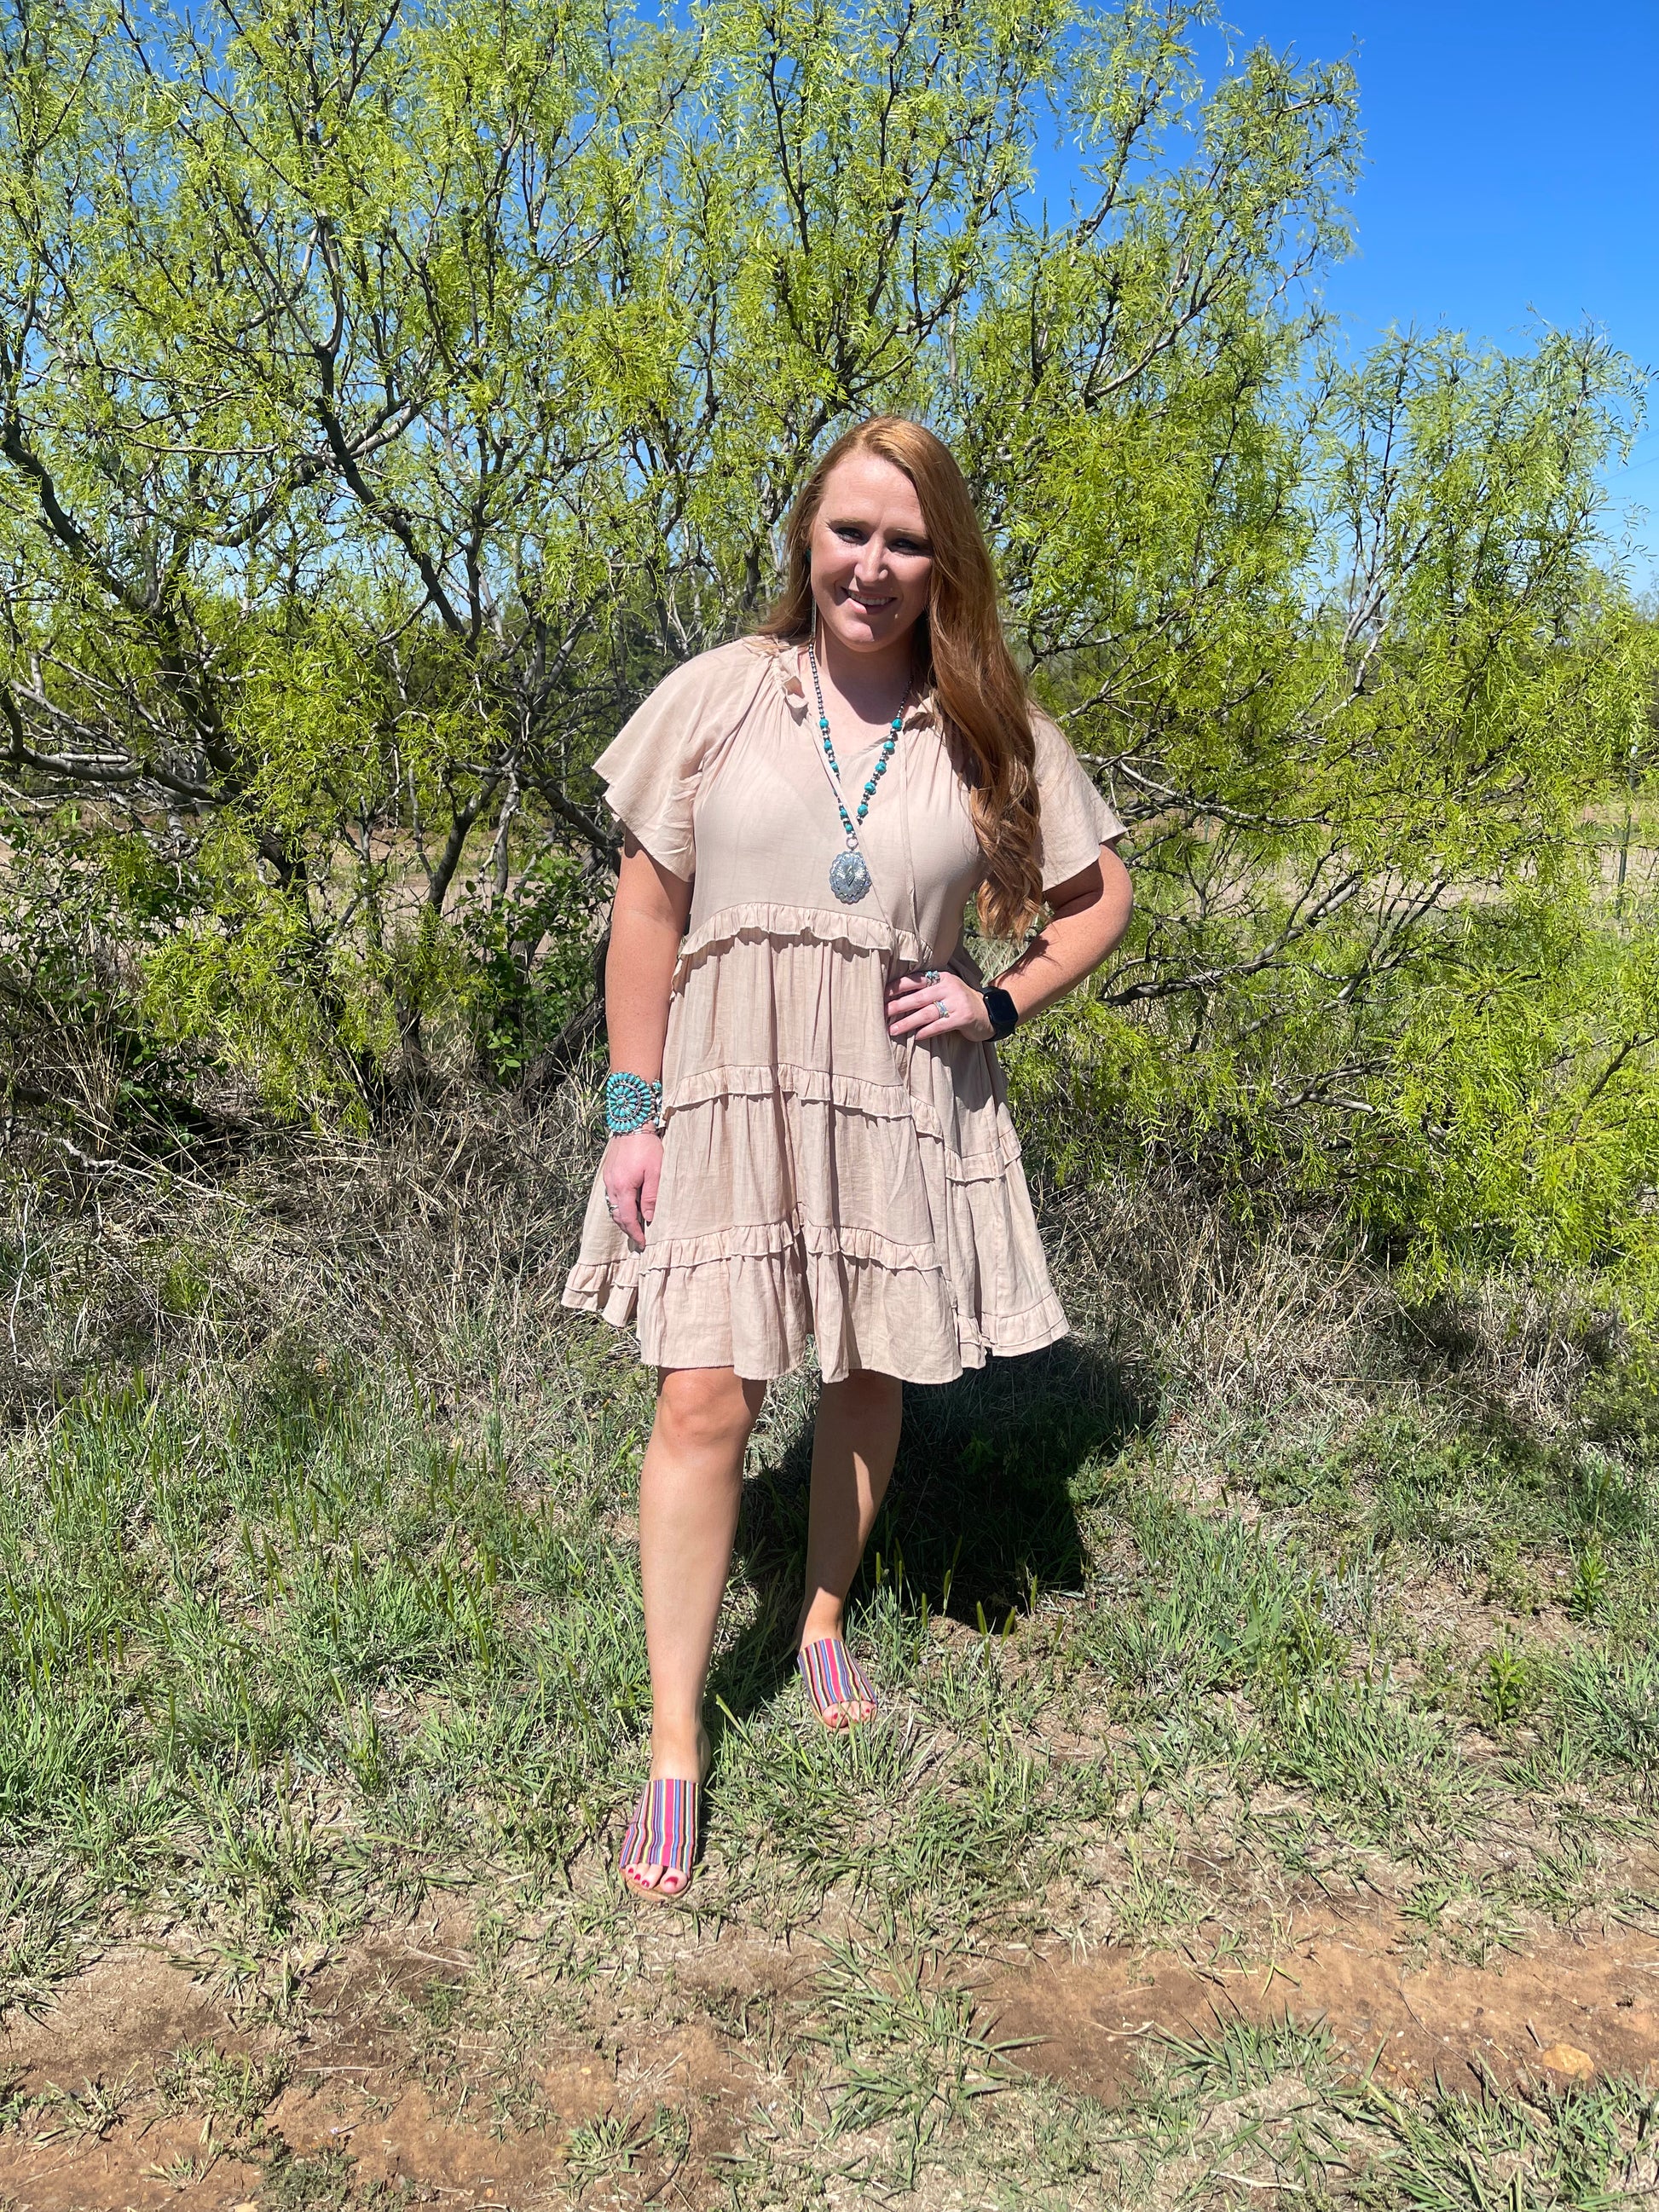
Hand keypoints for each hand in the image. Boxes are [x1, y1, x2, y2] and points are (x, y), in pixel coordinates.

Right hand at [603, 1127, 662, 1249]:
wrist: (632, 1124)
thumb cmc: (647, 1147)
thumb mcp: (656, 1172)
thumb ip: (652, 1196)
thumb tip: (649, 1217)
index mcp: (623, 1187)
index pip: (628, 1218)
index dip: (635, 1233)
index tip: (643, 1243)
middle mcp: (612, 1185)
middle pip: (617, 1215)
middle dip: (628, 1229)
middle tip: (639, 1238)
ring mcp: (608, 1179)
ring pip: (613, 1206)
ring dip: (623, 1218)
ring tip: (635, 1225)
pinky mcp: (608, 1173)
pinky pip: (612, 1196)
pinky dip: (620, 1206)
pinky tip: (630, 1206)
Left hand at [885, 968, 993, 1043]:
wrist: (988, 1013)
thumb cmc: (959, 1002)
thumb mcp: (945, 990)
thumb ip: (927, 991)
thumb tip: (896, 999)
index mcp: (941, 977)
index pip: (915, 980)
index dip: (898, 987)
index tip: (881, 994)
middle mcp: (949, 987)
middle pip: (918, 997)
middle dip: (898, 1005)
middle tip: (882, 1013)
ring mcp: (957, 1002)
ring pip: (927, 1013)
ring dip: (908, 1022)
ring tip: (893, 1029)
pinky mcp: (963, 1018)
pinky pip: (940, 1026)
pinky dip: (926, 1032)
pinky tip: (915, 1036)